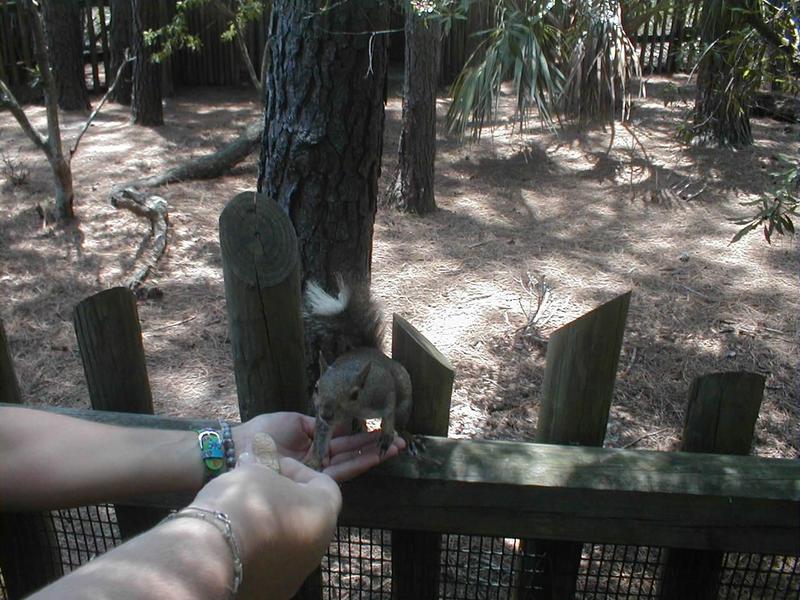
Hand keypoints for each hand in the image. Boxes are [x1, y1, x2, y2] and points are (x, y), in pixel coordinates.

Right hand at [192, 454, 340, 598]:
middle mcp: (319, 546)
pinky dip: (261, 554)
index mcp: (324, 513)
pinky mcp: (277, 592)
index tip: (275, 466)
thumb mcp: (253, 470)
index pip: (323, 484)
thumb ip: (262, 467)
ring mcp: (299, 573)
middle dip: (287, 500)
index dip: (298, 471)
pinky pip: (274, 566)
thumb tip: (253, 460)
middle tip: (259, 490)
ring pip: (292, 544)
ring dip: (275, 529)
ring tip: (244, 517)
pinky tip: (238, 544)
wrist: (212, 553)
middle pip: (308, 516)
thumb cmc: (242, 503)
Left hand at [233, 413, 405, 481]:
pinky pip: (341, 471)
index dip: (364, 435)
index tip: (383, 427)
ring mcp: (317, 470)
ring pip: (351, 462)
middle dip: (376, 447)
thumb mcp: (295, 421)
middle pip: (352, 452)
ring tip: (395, 448)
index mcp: (314, 442)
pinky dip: (360, 464)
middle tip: (400, 441)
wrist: (242, 447)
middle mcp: (318, 458)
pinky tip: (375, 457)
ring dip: (374, 456)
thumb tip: (339, 420)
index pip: (344, 439)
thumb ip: (319, 424)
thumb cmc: (262, 432)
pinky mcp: (313, 479)